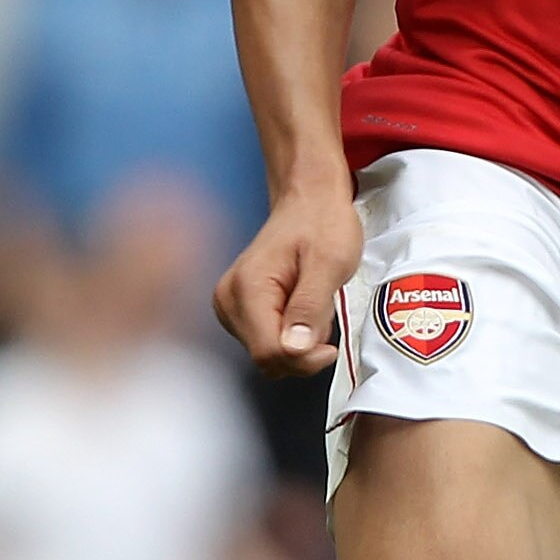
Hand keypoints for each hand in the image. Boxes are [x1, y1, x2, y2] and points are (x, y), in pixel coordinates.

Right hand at [214, 186, 361, 377]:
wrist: (309, 201)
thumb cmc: (321, 224)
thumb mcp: (329, 264)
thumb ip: (310, 307)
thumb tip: (294, 349)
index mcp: (247, 288)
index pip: (269, 352)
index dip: (304, 358)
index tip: (330, 345)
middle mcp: (229, 300)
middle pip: (266, 358)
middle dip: (303, 349)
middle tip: (322, 312)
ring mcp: (230, 306)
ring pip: (269, 354)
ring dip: (299, 342)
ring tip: (312, 303)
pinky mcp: (239, 310)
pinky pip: (267, 342)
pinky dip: (291, 334)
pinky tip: (301, 307)